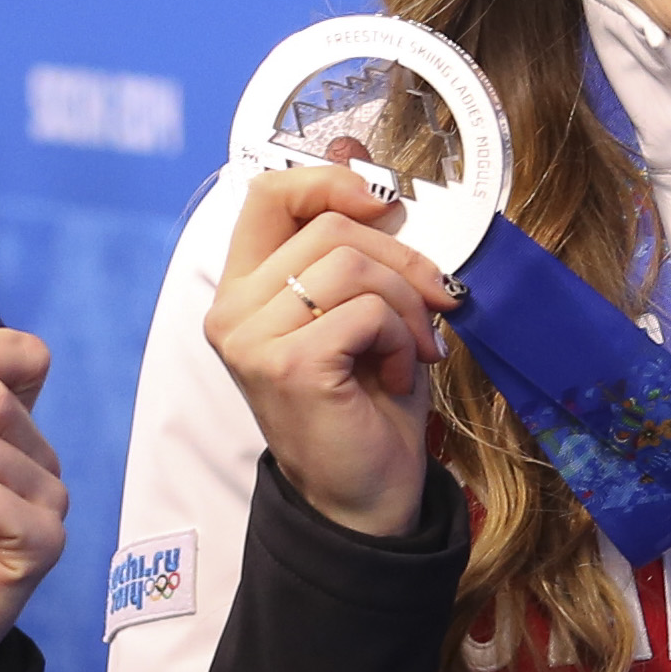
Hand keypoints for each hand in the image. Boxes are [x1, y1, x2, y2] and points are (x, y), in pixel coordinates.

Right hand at [206, 164, 459, 539]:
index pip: (265, 194)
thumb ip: (355, 250)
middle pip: (329, 225)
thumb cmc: (368, 406)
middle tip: (437, 307)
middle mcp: (233, 311)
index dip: (327, 180)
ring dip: (407, 305)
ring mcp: (252, 338)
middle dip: (403, 260)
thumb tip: (370, 173)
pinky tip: (397, 377)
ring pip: (351, 263)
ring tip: (414, 351)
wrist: (366, 498)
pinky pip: (365, 310)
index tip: (384, 204)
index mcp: (244, 290)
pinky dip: (401, 338)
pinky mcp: (287, 364)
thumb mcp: (362, 312)